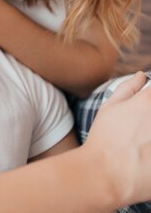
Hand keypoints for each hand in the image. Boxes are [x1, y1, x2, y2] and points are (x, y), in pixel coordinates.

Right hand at [84, 72, 150, 205]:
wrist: (105, 175)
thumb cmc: (104, 139)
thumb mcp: (110, 107)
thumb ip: (128, 87)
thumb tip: (142, 76)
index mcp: (148, 101)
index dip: (150, 100)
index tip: (145, 111)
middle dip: (150, 120)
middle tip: (143, 130)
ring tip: (144, 141)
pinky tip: (147, 154)